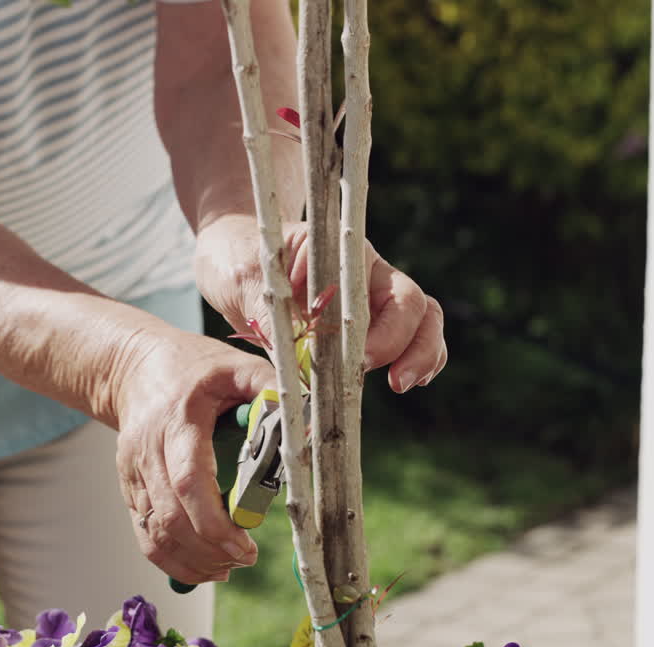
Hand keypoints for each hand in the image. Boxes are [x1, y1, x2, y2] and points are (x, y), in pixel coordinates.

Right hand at [112, 329, 275, 583]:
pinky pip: (146, 537)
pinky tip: (205, 567)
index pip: (188, 481)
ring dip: (193, 561)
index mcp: (176, 420)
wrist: (136, 367)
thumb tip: (305, 423)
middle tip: (246, 559)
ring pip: (155, 533)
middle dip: (210, 549)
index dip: (214, 521)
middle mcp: (147, 451)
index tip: (246, 544)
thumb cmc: (193, 367)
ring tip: (229, 567)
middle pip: (170, 517)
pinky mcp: (130, 490)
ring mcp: (134, 474)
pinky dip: (173, 562)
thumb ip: (269, 388)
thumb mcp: (235, 366)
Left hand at [195, 215, 446, 392]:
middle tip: (396, 382)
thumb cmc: (240, 257)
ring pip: (420, 321)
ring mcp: (368, 299)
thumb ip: (274, 319)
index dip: (387, 329)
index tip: (363, 359)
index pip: (384, 287)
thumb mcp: (246, 281)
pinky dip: (412, 360)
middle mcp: (365, 275)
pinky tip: (405, 380)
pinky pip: (404, 340)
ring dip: (422, 355)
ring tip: (403, 384)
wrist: (231, 258)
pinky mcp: (361, 325)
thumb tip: (299, 371)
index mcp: (344, 255)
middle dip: (413, 346)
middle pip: (415, 305)